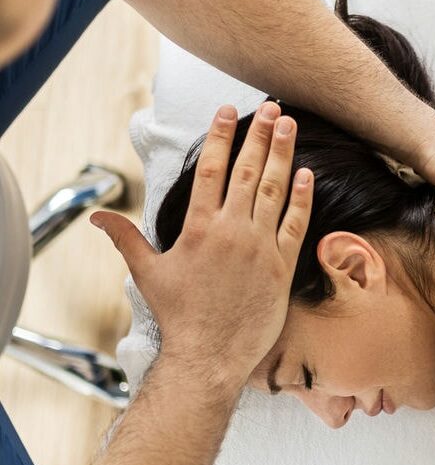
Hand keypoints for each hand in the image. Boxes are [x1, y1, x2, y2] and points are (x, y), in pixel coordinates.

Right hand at [90, 101, 312, 386]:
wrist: (210, 356)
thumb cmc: (180, 316)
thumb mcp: (147, 274)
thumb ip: (126, 239)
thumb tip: (98, 217)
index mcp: (199, 228)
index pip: (211, 170)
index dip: (221, 137)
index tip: (229, 111)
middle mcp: (232, 231)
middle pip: (248, 172)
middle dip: (260, 136)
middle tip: (272, 108)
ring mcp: (260, 248)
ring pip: (274, 191)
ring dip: (283, 156)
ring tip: (289, 126)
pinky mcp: (282, 267)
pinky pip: (295, 225)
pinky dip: (302, 198)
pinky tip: (307, 174)